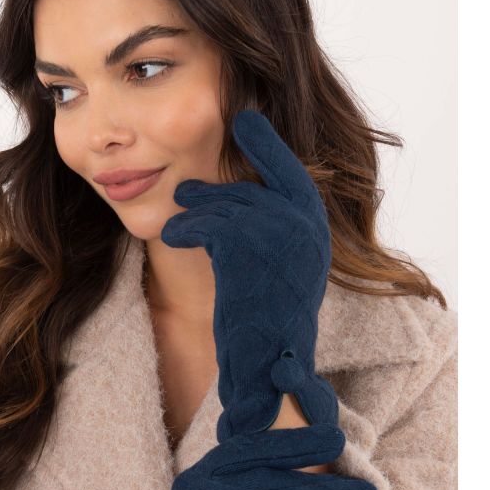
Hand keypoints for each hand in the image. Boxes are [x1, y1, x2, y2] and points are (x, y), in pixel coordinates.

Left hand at [161, 109, 336, 440]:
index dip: (267, 147)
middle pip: (248, 191)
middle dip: (214, 193)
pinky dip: (184, 229)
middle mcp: (303, 226)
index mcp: (316, 230)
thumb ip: (273, 233)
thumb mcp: (281, 272)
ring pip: (222, 206)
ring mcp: (276, 233)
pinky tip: (173, 237)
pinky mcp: (243, 246)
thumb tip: (236, 200)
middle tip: (186, 193)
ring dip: (195, 212)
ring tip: (178, 218)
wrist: (269, 370)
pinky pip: (205, 223)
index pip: (292, 173)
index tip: (246, 119)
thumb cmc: (269, 329)